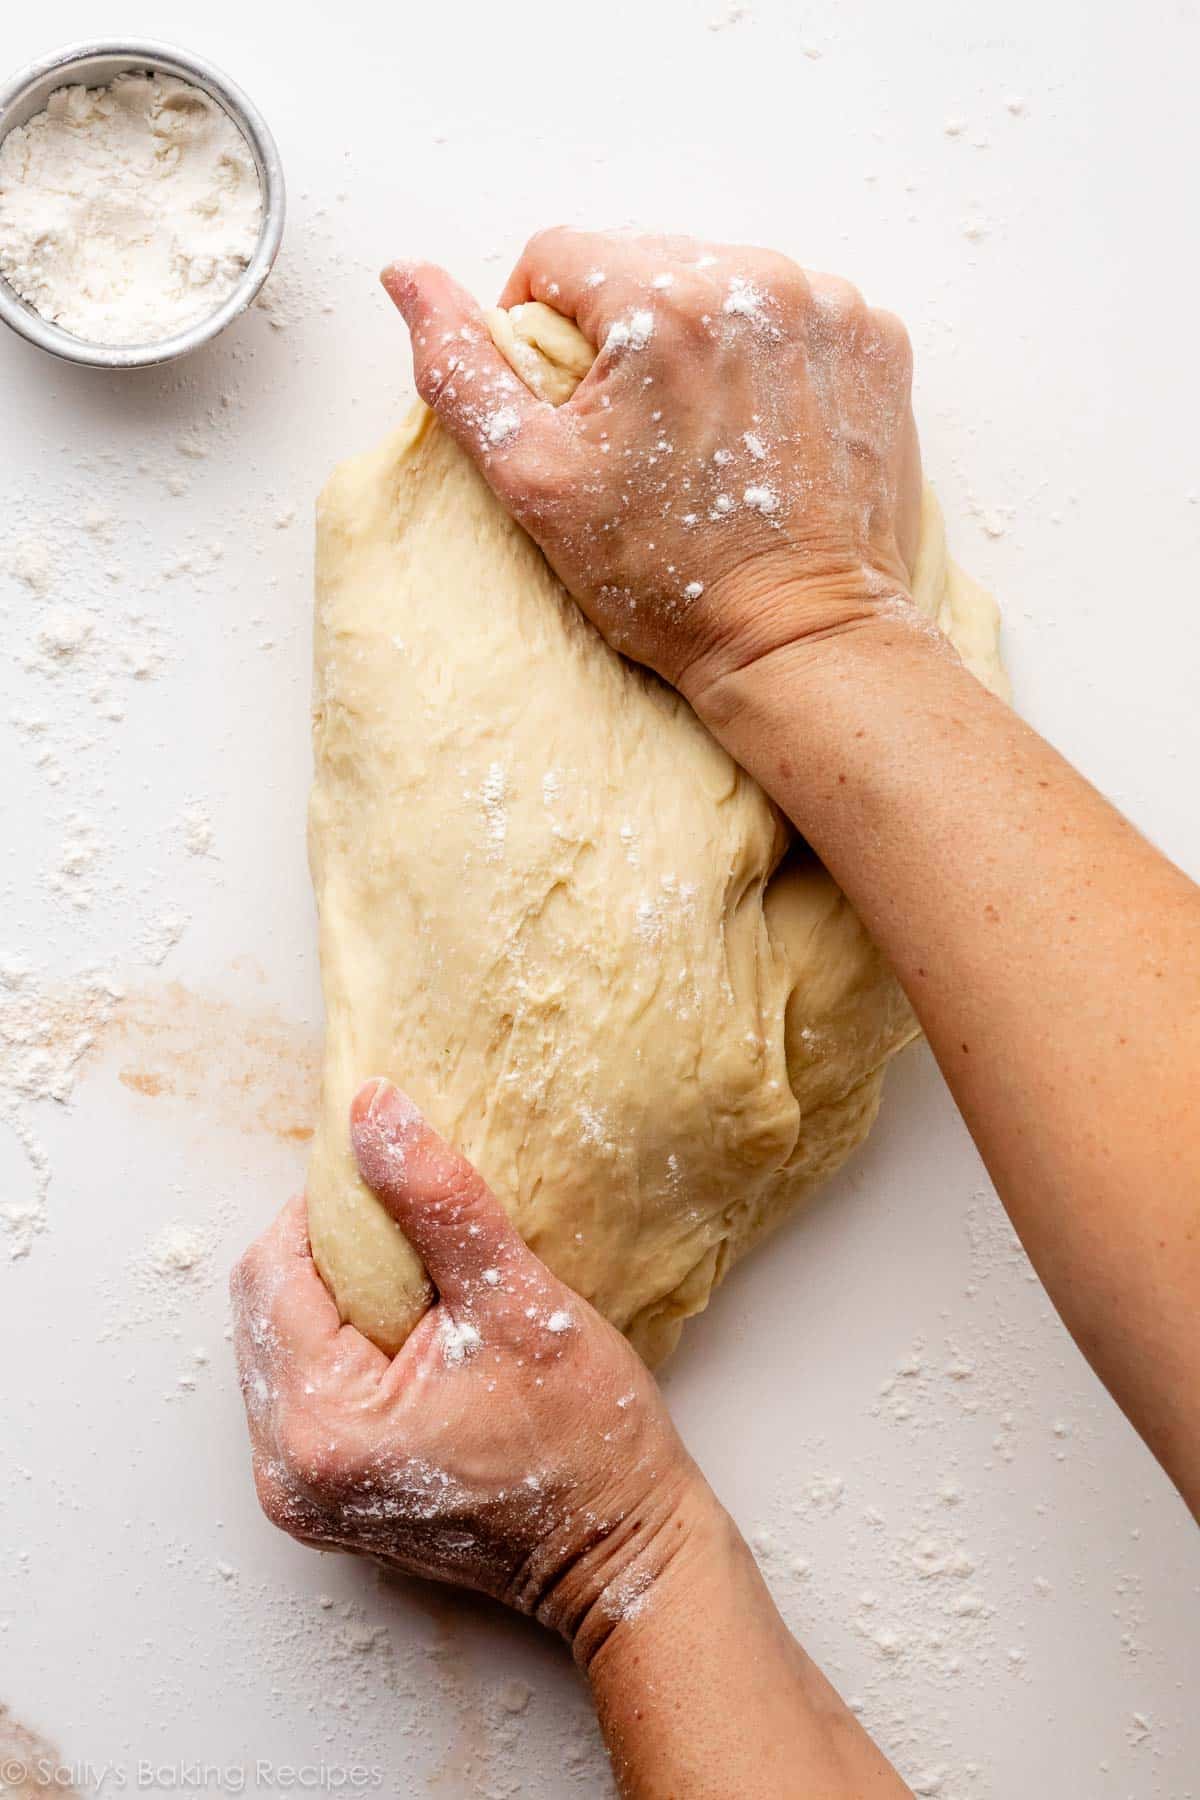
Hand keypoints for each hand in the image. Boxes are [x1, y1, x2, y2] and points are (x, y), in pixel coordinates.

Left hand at [231, 1078, 710, 1660]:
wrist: (619, 1555)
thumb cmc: (586, 1442)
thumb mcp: (516, 1302)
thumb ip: (436, 1200)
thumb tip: (373, 1110)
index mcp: (318, 1423)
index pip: (273, 1268)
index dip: (327, 1209)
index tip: (395, 1190)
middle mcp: (287, 1469)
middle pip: (265, 1306)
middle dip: (329, 1255)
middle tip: (414, 1237)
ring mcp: (301, 1491)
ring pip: (282, 1344)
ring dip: (336, 1299)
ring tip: (421, 1287)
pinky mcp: (325, 1496)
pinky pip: (305, 1387)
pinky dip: (345, 1346)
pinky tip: (413, 1336)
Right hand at [383, 228, 922, 708]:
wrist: (800, 641)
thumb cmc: (667, 580)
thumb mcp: (534, 481)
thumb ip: (462, 370)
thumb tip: (408, 278)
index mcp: (663, 302)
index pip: (558, 256)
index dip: (539, 330)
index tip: (570, 407)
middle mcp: (756, 280)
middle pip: (644, 263)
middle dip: (622, 334)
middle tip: (636, 434)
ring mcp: (827, 308)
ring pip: (720, 283)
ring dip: (697, 340)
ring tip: (701, 436)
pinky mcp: (875, 342)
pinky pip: (793, 314)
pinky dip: (766, 357)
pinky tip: (758, 431)